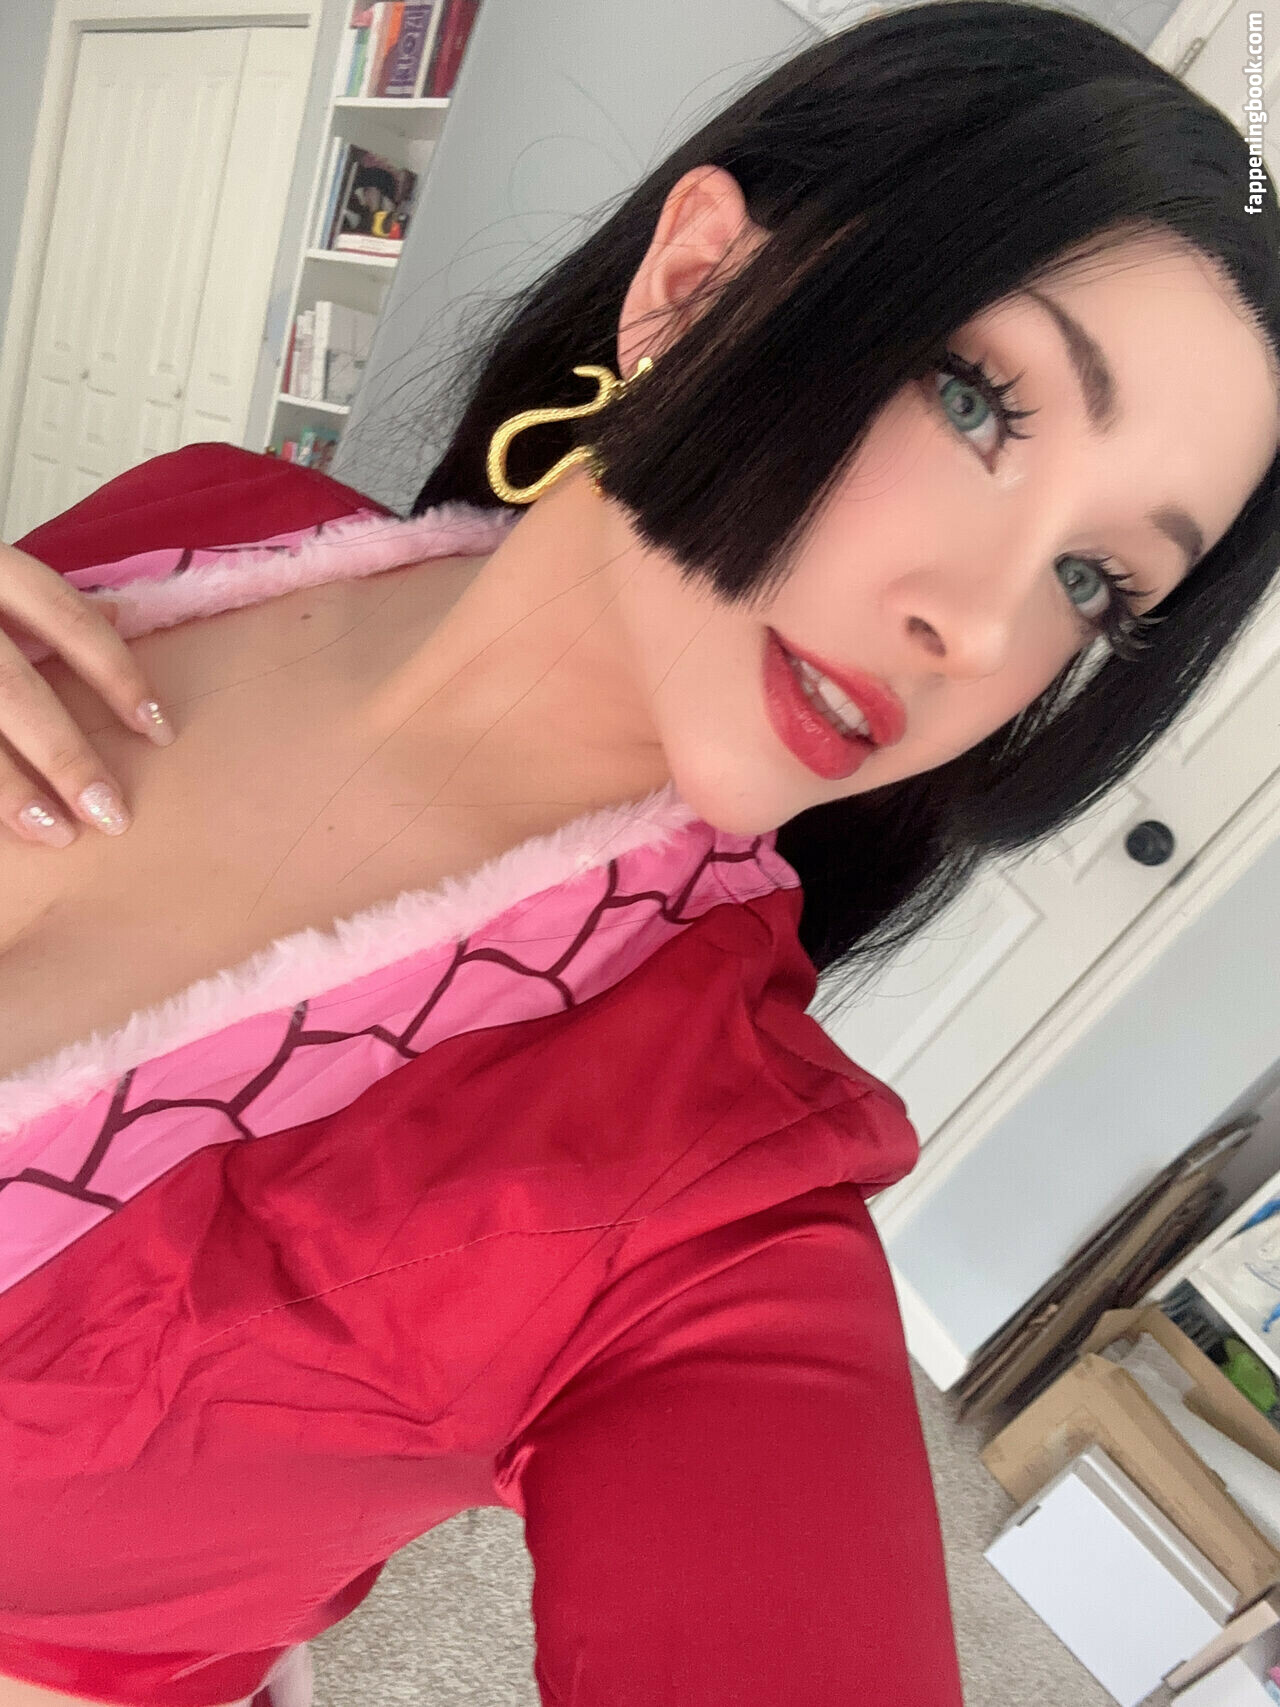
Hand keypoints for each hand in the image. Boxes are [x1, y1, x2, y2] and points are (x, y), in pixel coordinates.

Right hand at [0, 542, 173, 847]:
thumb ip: (39, 600)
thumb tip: (125, 616)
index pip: (67, 618)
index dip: (117, 676)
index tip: (159, 731)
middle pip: (15, 688)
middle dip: (65, 754)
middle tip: (113, 814)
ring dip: (9, 788)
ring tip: (55, 834)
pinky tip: (0, 829)